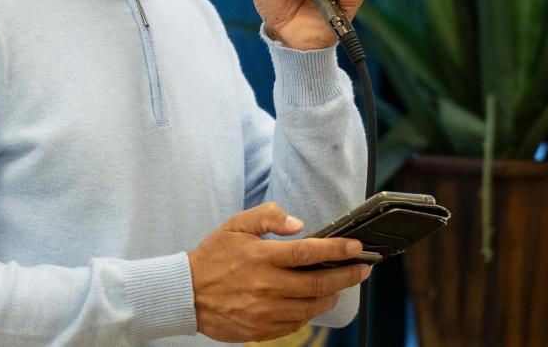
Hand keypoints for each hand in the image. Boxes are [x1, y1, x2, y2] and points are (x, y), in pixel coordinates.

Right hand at [187, 202, 369, 341]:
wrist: (185, 294)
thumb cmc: (212, 257)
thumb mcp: (236, 225)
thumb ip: (268, 217)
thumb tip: (299, 224)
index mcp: (262, 257)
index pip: (309, 252)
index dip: (337, 250)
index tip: (356, 248)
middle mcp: (266, 286)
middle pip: (318, 283)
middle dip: (346, 276)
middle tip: (362, 270)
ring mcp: (264, 311)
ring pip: (310, 307)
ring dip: (331, 296)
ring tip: (339, 287)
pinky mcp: (260, 330)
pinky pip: (294, 325)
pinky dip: (309, 314)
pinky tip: (313, 304)